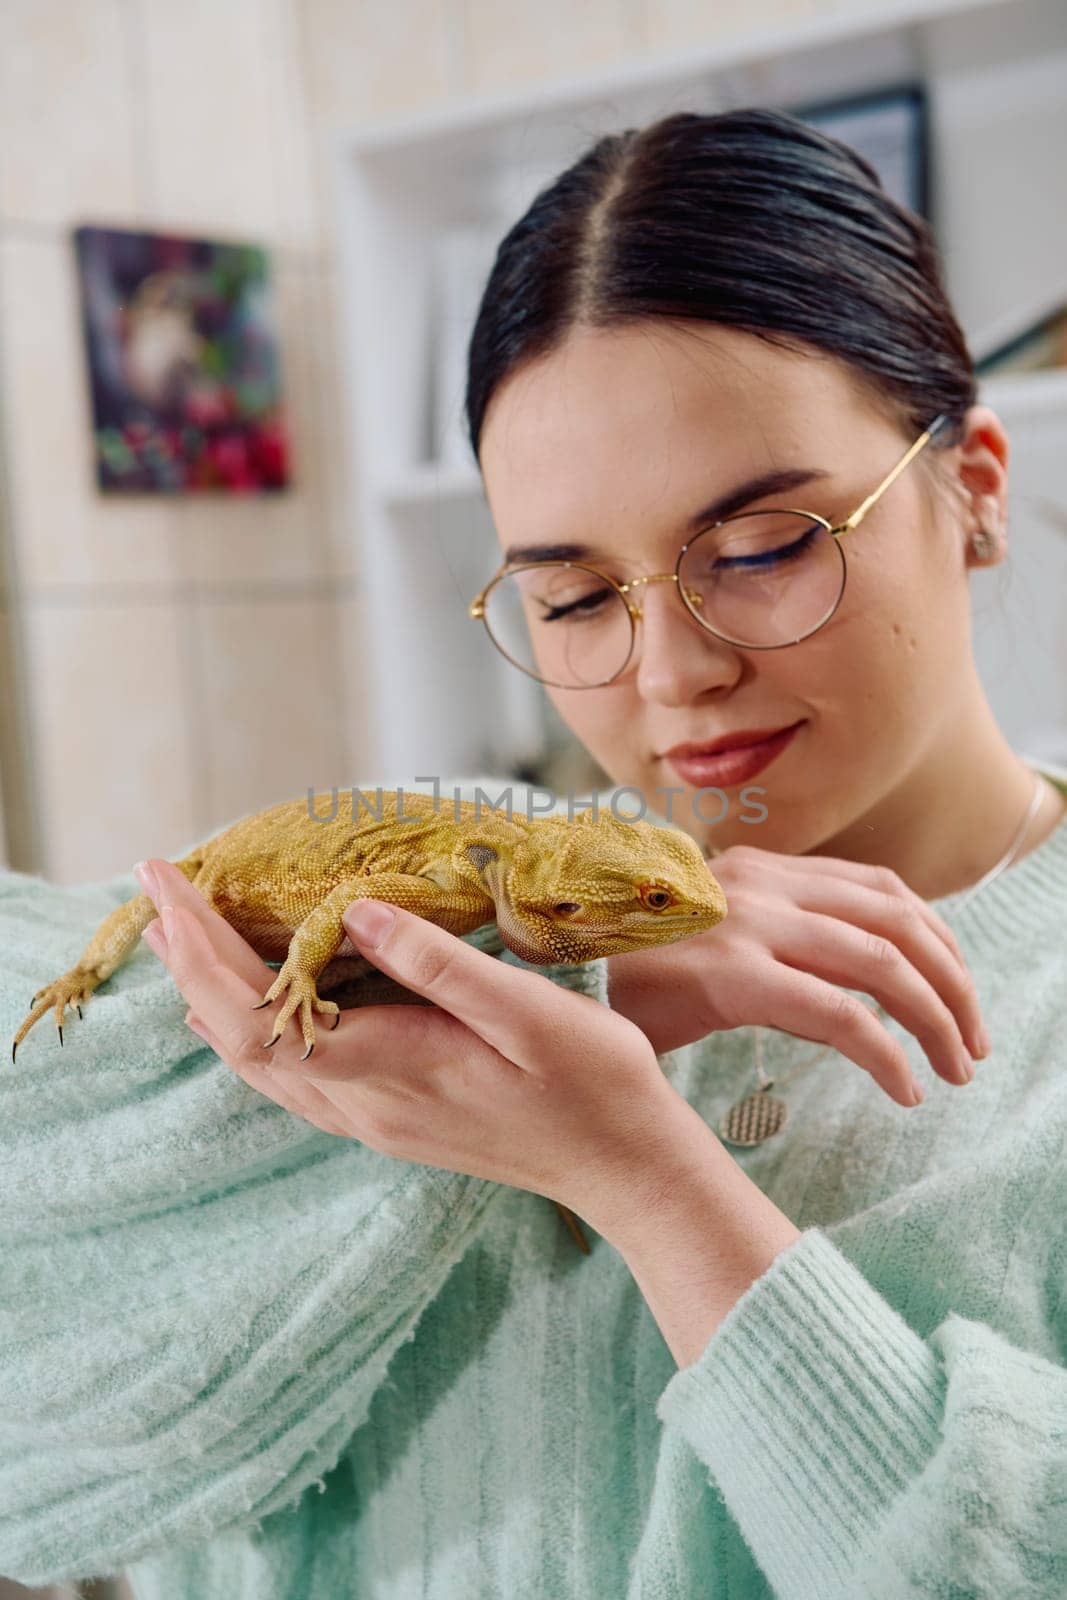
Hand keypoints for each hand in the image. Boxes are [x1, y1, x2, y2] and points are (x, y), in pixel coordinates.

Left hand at [134, 859, 690, 1230]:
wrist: (626, 1167)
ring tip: (179, 938)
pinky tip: (245, 1006)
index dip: (201, 949)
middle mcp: (364, 1105)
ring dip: (210, 996)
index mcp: (390, 1070)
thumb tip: (353, 910)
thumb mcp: (528, 1013)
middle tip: (155, 893)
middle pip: (240, 1040)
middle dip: (188, 963)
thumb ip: (438, 964)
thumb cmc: (593, 1084)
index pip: (258, 1015)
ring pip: (259, 1063)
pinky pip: (292, 1072)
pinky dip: (252, 1028)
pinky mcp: (390, 1119)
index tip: (167, 882)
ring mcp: (373, 1120)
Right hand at [606, 843, 989, 1106]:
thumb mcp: (702, 950)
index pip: (879, 888)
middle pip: (898, 919)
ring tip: (954, 1069)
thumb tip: (842, 1011)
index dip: (938, 938)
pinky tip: (903, 1089)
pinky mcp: (730, 973)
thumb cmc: (614, 976)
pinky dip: (886, 1053)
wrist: (536, 976)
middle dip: (955, 982)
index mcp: (755, 870)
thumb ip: (771, 959)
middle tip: (973, 1043)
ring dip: (937, 1017)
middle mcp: (757, 882)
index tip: (957, 994)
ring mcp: (745, 922)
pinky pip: (839, 1013)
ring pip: (882, 961)